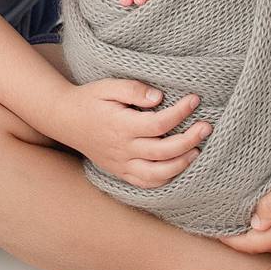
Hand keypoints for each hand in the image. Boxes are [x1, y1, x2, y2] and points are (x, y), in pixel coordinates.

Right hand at [51, 79, 211, 185]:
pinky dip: (165, 179)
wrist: (64, 119)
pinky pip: (146, 183)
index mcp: (120, 125)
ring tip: (197, 150)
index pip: (158, 123)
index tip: (195, 99)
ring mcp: (121, 164)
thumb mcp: (108, 86)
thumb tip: (159, 97)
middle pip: (163, 152)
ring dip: (181, 165)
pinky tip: (179, 167)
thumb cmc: (89, 99)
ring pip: (157, 174)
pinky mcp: (120, 172)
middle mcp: (122, 149)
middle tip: (206, 127)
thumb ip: (133, 89)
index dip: (180, 112)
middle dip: (189, 140)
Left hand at [219, 141, 270, 253]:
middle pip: (257, 246)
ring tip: (234, 217)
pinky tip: (264, 214)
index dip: (224, 237)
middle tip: (215, 224)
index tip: (206, 225)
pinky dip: (269, 227)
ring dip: (253, 233)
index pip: (246, 244)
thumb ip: (266, 205)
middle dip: (236, 238)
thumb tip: (251, 224)